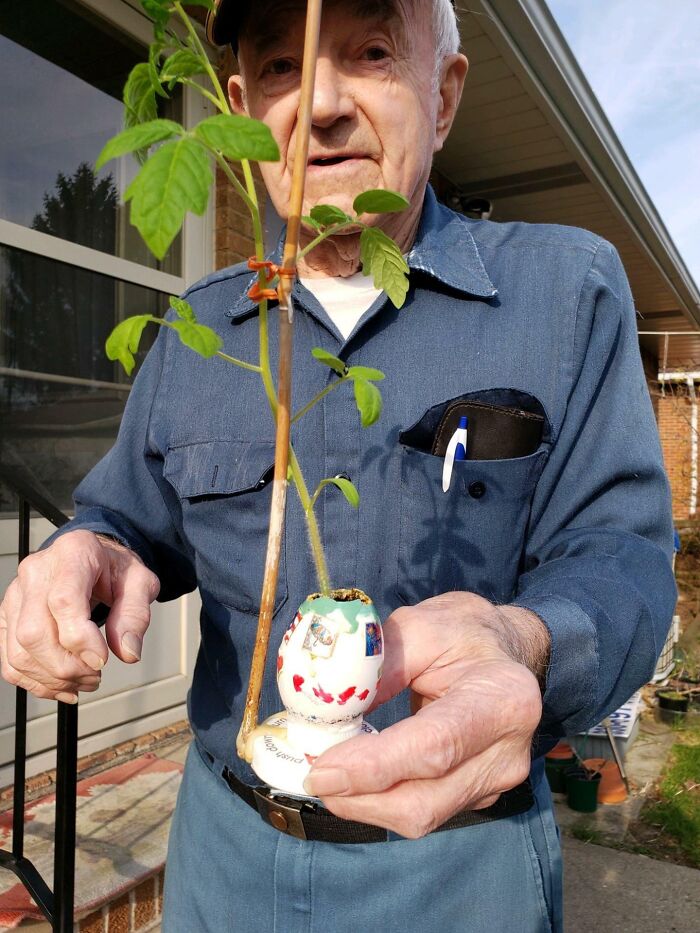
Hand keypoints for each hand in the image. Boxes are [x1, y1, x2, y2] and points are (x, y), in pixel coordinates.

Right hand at [0, 530, 159, 703]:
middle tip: (96, 674)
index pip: (63, 601)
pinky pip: (10, 660)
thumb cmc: (113, 569)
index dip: (80, 639)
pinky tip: (63, 685)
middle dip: (68, 666)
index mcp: (72, 553)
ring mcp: (16, 595)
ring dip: (53, 679)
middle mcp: (36, 572)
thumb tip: (127, 652)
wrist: (92, 559)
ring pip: (19, 652)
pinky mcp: (8, 617)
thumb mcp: (140, 582)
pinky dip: (36, 682)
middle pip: (35, 632)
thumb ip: (135, 615)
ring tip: (84, 680)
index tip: (102, 661)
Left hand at [303, 592, 548, 837]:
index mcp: (503, 699)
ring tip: (327, 774)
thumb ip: (379, 666)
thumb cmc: (460, 633)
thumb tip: (330, 709)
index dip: (373, 766)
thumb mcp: (419, 626)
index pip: (433, 745)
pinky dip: (380, 800)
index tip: (320, 769)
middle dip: (357, 796)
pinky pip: (423, 811)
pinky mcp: (479, 797)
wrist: (504, 652)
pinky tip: (358, 776)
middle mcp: (508, 751)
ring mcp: (497, 782)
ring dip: (362, 803)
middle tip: (310, 775)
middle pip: (424, 799)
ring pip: (420, 816)